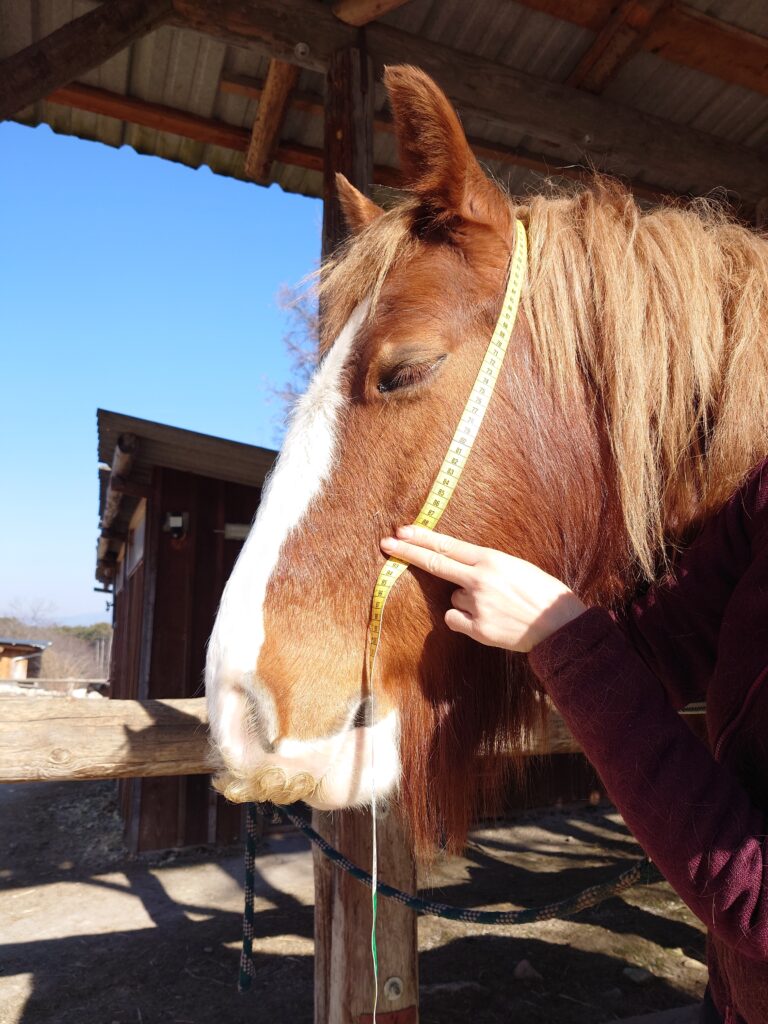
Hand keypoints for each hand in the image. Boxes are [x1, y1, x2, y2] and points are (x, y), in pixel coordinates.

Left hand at [380, 525, 585, 652]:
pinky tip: (487, 621)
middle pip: (435, 563)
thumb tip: (457, 565)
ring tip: (495, 606)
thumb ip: (485, 565)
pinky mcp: (477, 628)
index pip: (448, 545)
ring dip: (465, 601)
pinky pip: (455, 620)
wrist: (560, 626)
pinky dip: (465, 621)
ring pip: (453, 598)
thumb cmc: (541, 593)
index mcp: (492, 560)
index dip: (422, 538)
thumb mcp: (516, 566)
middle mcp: (480, 579)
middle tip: (386, 543)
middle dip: (408, 552)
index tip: (402, 531)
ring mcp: (477, 604)